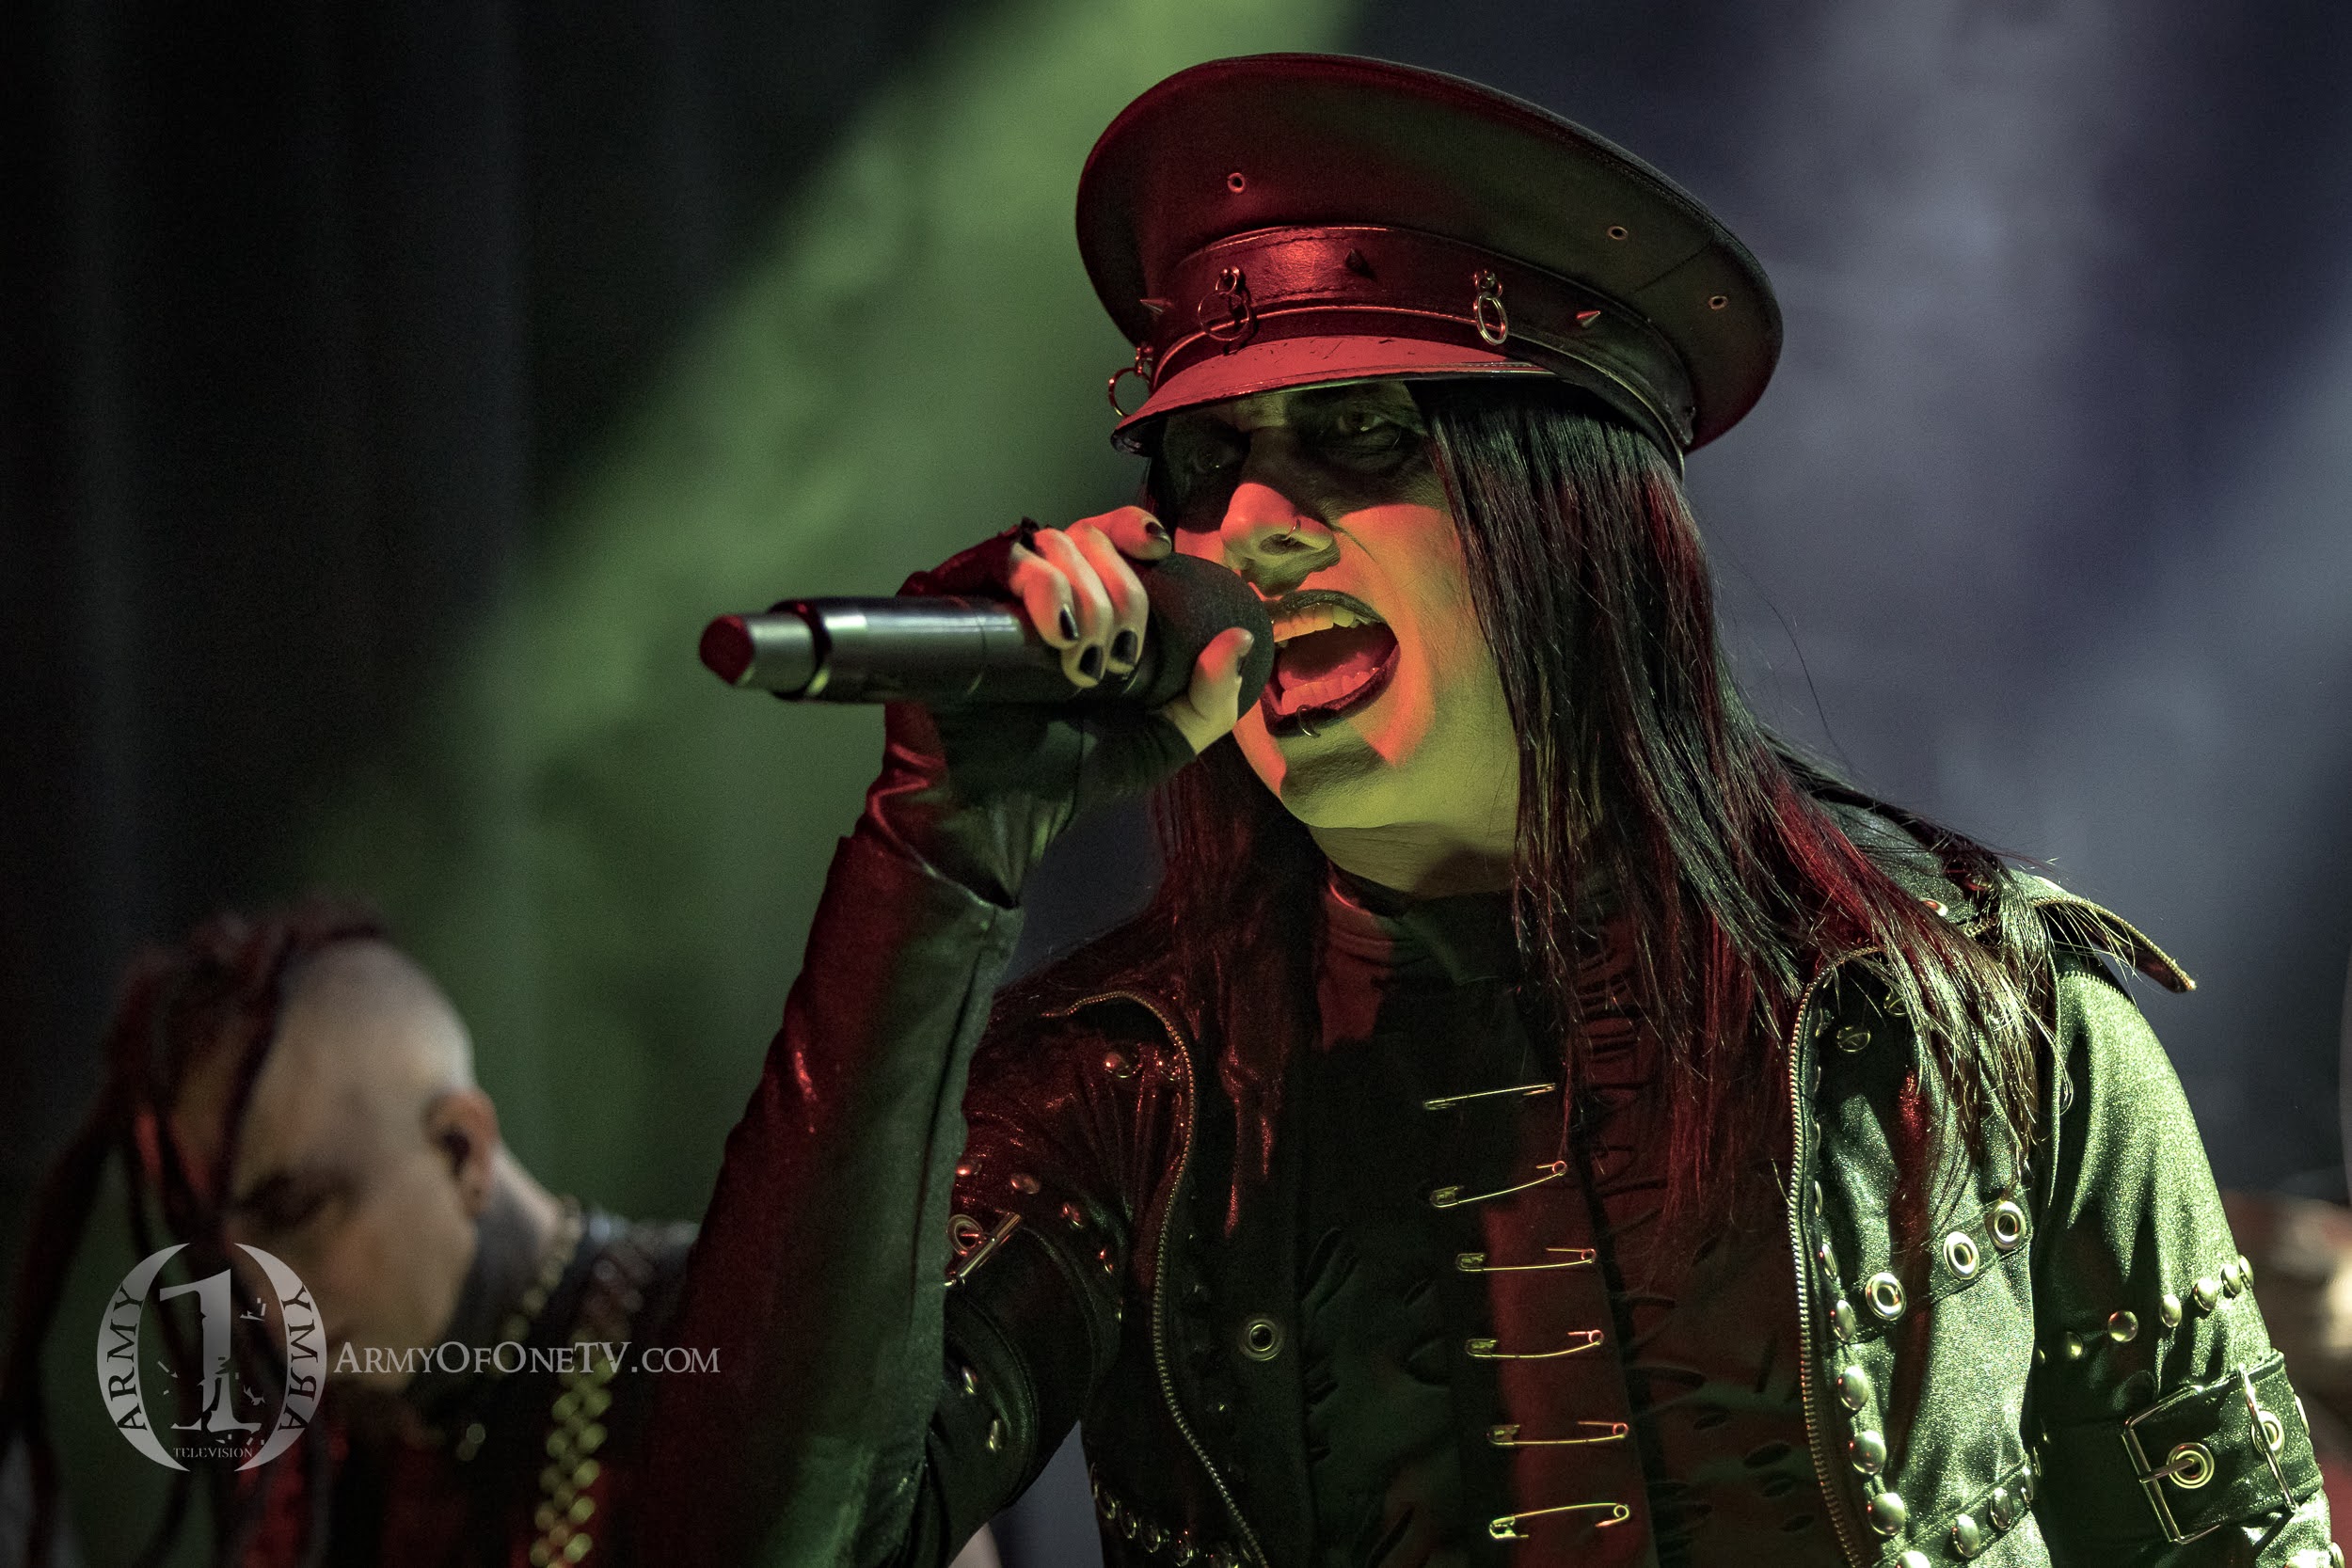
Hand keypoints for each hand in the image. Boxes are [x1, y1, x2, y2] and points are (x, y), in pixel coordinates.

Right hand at [865, 508, 1256, 903]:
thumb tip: (1241, 639)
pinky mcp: (950, 602)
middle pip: (1086, 537)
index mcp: (1086, 609)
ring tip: (1083, 662)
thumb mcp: (1161, 741)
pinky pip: (999, 559)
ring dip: (1084, 595)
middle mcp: (1038, 595)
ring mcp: (993, 596)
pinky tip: (1059, 630)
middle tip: (1120, 659)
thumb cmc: (1068, 777)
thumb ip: (1210, 699)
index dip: (1135, 529)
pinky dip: (1042, 584)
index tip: (1159, 551)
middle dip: (1120, 591)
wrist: (998, 812)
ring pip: (1048, 542)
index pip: (1109, 537)